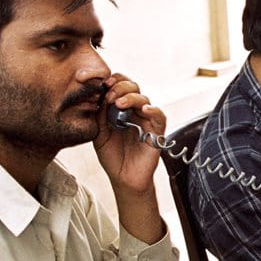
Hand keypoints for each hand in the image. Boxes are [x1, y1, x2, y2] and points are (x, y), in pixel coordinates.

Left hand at [94, 73, 165, 193]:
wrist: (124, 178)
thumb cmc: (113, 157)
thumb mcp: (100, 133)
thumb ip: (100, 115)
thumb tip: (100, 96)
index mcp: (120, 110)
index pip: (120, 86)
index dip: (113, 81)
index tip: (103, 84)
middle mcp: (134, 112)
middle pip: (133, 88)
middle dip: (121, 87)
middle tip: (110, 95)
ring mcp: (146, 121)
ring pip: (144, 99)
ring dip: (132, 97)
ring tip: (120, 104)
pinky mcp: (157, 132)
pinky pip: (159, 116)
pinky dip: (153, 110)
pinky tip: (144, 110)